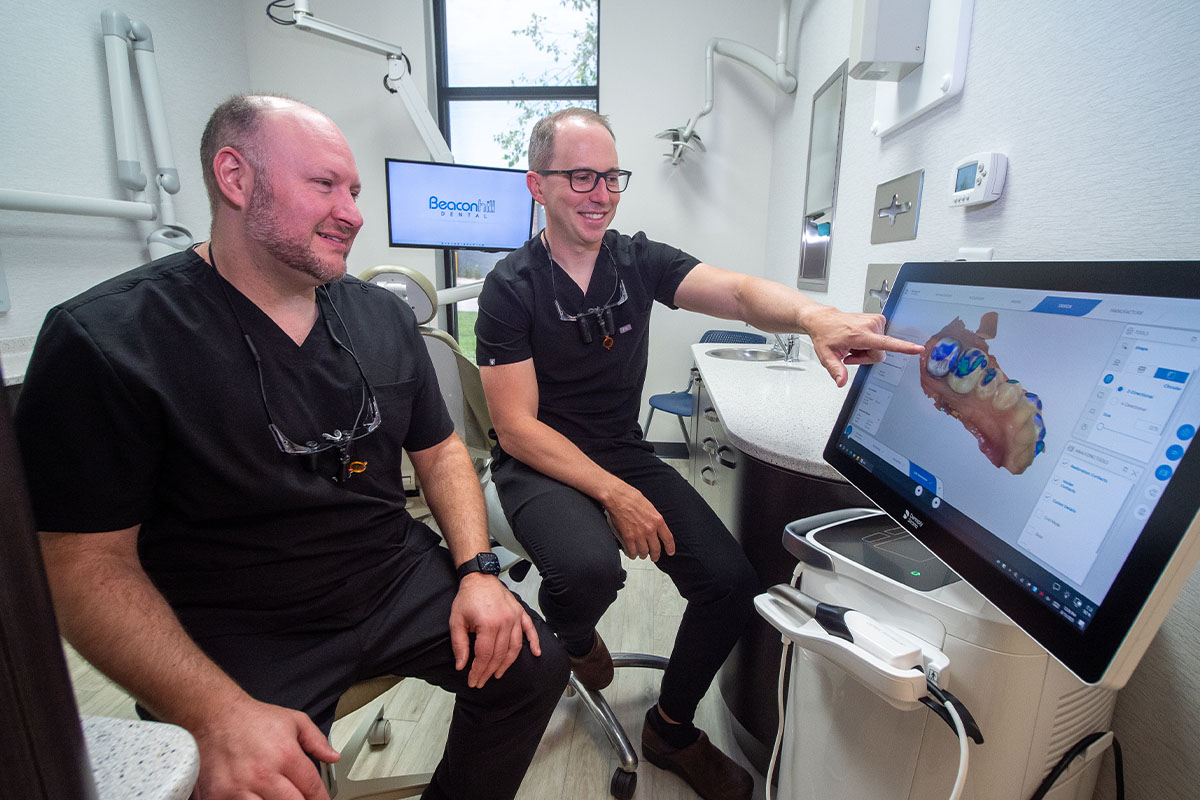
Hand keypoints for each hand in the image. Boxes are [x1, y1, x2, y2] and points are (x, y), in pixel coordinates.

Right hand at [191, 697, 338, 799]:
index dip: (320, 798)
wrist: (215, 715)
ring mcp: (239, 788)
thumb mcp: (294, 721)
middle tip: (302, 798)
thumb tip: (333, 756)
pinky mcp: (218, 796)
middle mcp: (263, 774)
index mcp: (285, 755)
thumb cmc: (252, 719)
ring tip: (278, 796)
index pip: (311, 788)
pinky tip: (257, 798)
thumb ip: (316, 740)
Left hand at [450, 574, 541, 687]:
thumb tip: (461, 665)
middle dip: (489, 671)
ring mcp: (514, 617)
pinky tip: (536, 653)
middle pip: (499, 655)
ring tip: (498, 673)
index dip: (478, 671)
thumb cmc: (468, 597)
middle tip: (481, 681)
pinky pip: (530, 630)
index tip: (473, 680)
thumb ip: (459, 644)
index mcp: (488, 624)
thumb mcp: (456, 621)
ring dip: (507, 664)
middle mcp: (504, 622)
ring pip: (514, 647)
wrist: (479, 578)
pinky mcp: (520, 613)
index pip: (485, 655)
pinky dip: (534, 642)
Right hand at [603, 480, 675, 561]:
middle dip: (655, 555)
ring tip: (641, 554)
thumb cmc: (631, 497)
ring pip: (644, 552)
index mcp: (657, 520)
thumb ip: (654, 519)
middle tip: (654, 557)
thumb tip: (656, 527)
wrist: (618, 497)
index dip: (670, 548)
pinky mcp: (628, 537)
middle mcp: (650, 529)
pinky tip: (632, 553)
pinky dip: (632, 554)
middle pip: (656, 549)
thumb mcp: (650, 507)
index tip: (670, 552)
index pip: (668, 538)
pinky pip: (632, 552)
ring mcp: (639, 534)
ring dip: (643, 555)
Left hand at [800, 305, 922, 386]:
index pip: (886, 343)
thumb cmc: (826, 335)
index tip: (918, 349)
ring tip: (853, 345)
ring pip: (880, 347)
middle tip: (850, 352)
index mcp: (860, 334)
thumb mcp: (827, 356)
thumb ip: (835, 370)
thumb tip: (841, 382)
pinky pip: (880, 339)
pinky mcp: (878, 319)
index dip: (903, 347)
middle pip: (880, 353)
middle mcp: (870, 325)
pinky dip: (868, 343)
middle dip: (866, 357)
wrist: (824, 320)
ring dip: (866, 350)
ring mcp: (875, 321)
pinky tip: (857, 340)